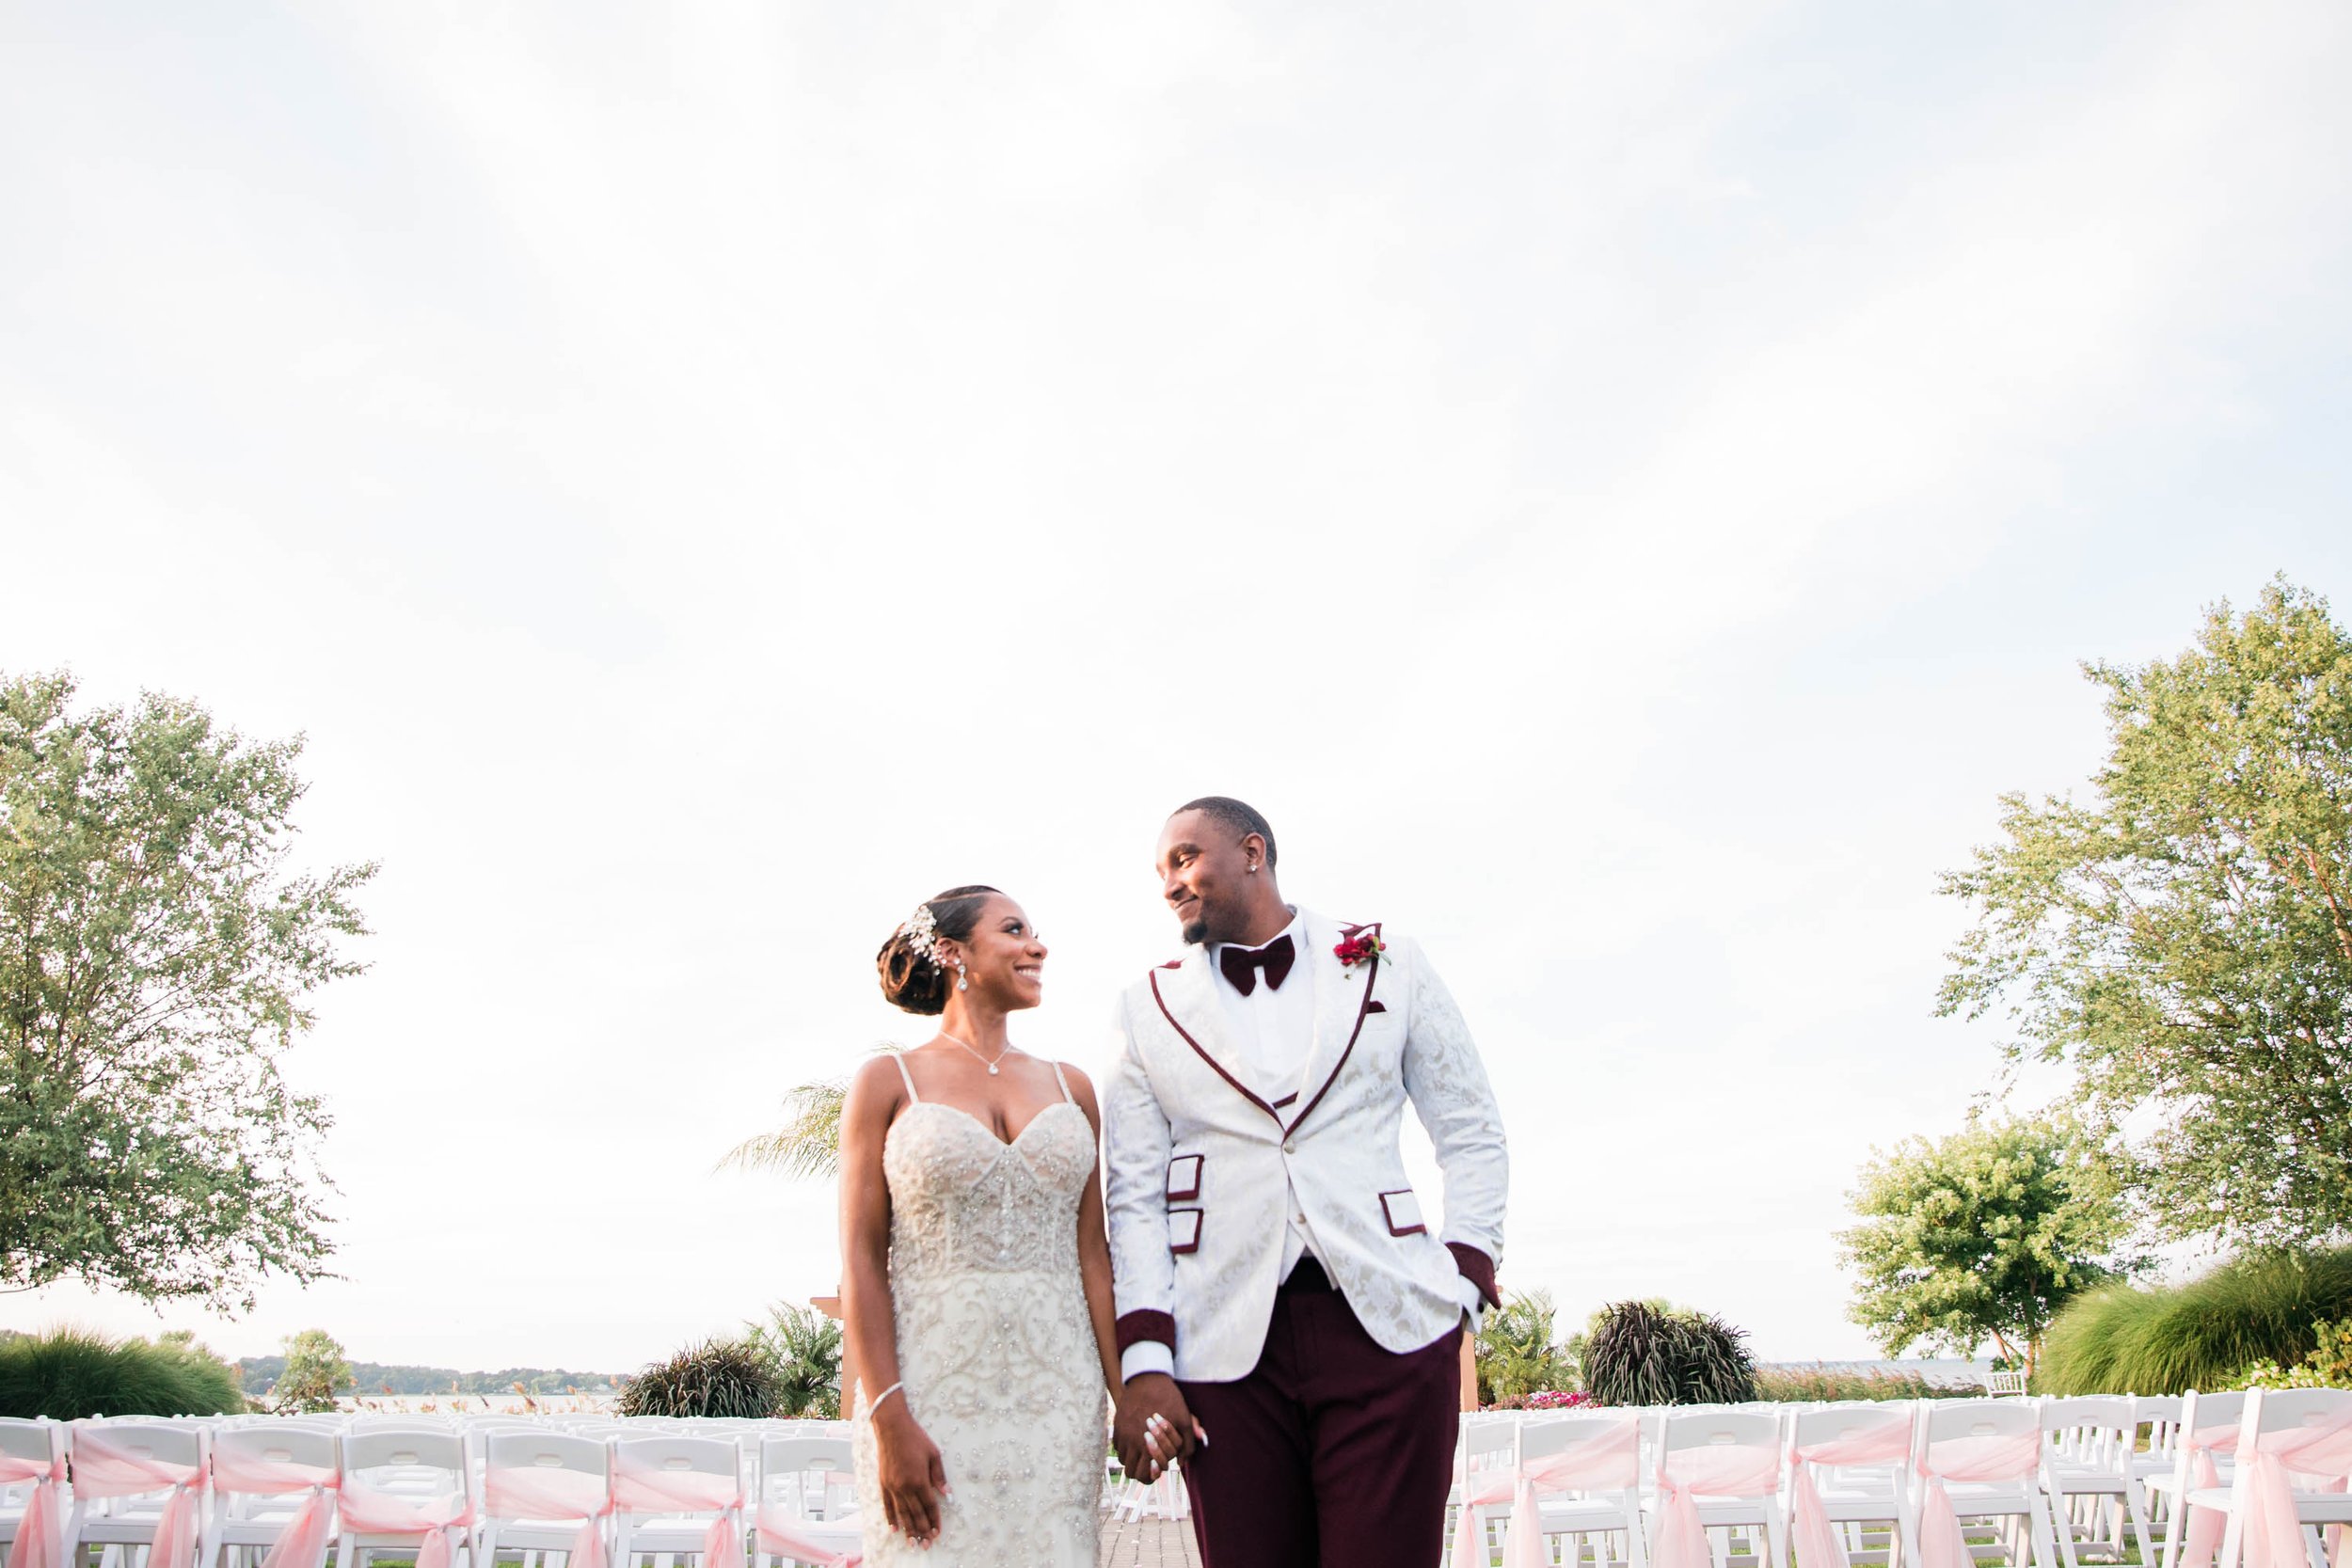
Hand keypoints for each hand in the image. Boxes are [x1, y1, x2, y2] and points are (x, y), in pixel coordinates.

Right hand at [873, 1403, 948, 1544]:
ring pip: (901, 1513)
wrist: (892, 1427)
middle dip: (922, 1530)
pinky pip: (887, 1505)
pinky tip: (895, 1529)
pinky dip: (891, 1518)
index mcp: (919, 1480)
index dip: (934, 1520)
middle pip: (915, 1514)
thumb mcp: (934, 1454)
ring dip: (908, 1529)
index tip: (938, 1532)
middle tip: (927, 1544)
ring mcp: (892, 1486)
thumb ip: (939, 1476)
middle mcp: (905, 1487)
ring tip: (912, 1542)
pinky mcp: (883, 1483)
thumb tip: (947, 1494)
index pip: (929, 1506)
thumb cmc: (915, 1438)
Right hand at [1113, 1373, 1205, 1481]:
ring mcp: (1122, 1434)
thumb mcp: (1185, 1419)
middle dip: (1142, 1472)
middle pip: (1131, 1473)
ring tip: (1144, 1453)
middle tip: (1151, 1464)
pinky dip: (1126, 1449)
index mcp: (1149, 1443)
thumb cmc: (1169, 1399)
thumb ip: (1187, 1444)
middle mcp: (1133, 1441)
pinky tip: (1136, 1441)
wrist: (1149, 1378)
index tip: (1158, 1467)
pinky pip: (1118, 1447)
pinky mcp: (1117, 1426)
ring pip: (1123, 1461)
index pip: (1145, 1475)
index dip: (1153, 1475)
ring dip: (1133, 1461)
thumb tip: (1181, 1462)